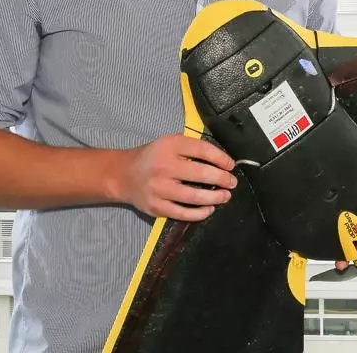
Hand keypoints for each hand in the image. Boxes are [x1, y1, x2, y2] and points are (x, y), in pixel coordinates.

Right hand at [118, 134, 237, 220]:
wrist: (123, 175)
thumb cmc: (153, 157)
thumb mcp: (170, 143)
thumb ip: (192, 149)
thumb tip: (222, 161)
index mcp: (169, 146)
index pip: (202, 150)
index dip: (221, 158)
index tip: (231, 165)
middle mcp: (163, 166)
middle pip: (202, 174)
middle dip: (223, 179)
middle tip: (232, 182)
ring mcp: (159, 188)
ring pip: (194, 197)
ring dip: (215, 197)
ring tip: (225, 196)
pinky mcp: (156, 207)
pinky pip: (183, 213)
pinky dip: (200, 213)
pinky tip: (209, 209)